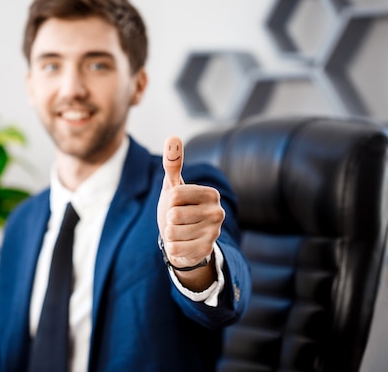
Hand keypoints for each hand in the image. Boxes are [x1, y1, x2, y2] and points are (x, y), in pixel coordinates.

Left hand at [157, 136, 222, 289]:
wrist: (185, 239)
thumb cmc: (178, 208)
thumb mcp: (173, 186)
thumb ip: (172, 162)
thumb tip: (173, 137)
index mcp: (211, 194)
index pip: (175, 194)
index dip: (170, 201)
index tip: (178, 204)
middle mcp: (218, 212)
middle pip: (174, 214)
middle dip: (169, 219)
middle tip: (179, 220)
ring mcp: (214, 233)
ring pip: (173, 232)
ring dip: (170, 234)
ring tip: (180, 232)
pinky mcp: (206, 251)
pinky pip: (175, 248)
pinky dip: (173, 247)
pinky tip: (182, 244)